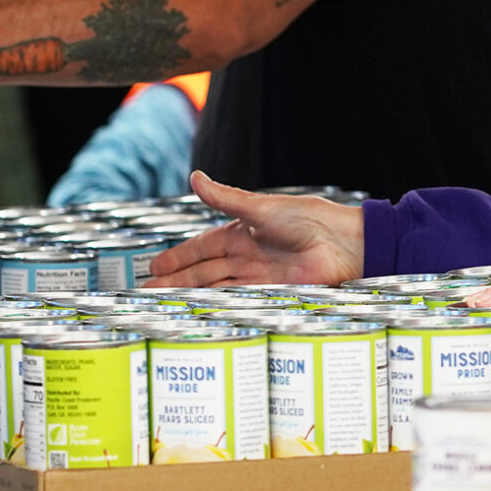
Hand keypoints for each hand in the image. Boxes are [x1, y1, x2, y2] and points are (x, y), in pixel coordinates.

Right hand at [144, 172, 365, 285]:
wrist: (343, 243)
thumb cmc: (308, 217)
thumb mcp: (260, 208)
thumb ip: (225, 198)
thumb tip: (195, 177)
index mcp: (242, 233)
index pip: (202, 248)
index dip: (178, 257)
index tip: (155, 268)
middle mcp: (247, 256)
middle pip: (203, 272)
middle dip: (176, 283)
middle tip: (147, 293)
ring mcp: (258, 277)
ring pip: (215, 288)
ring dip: (190, 297)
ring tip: (165, 306)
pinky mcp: (271, 293)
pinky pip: (237, 300)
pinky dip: (217, 306)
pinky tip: (198, 313)